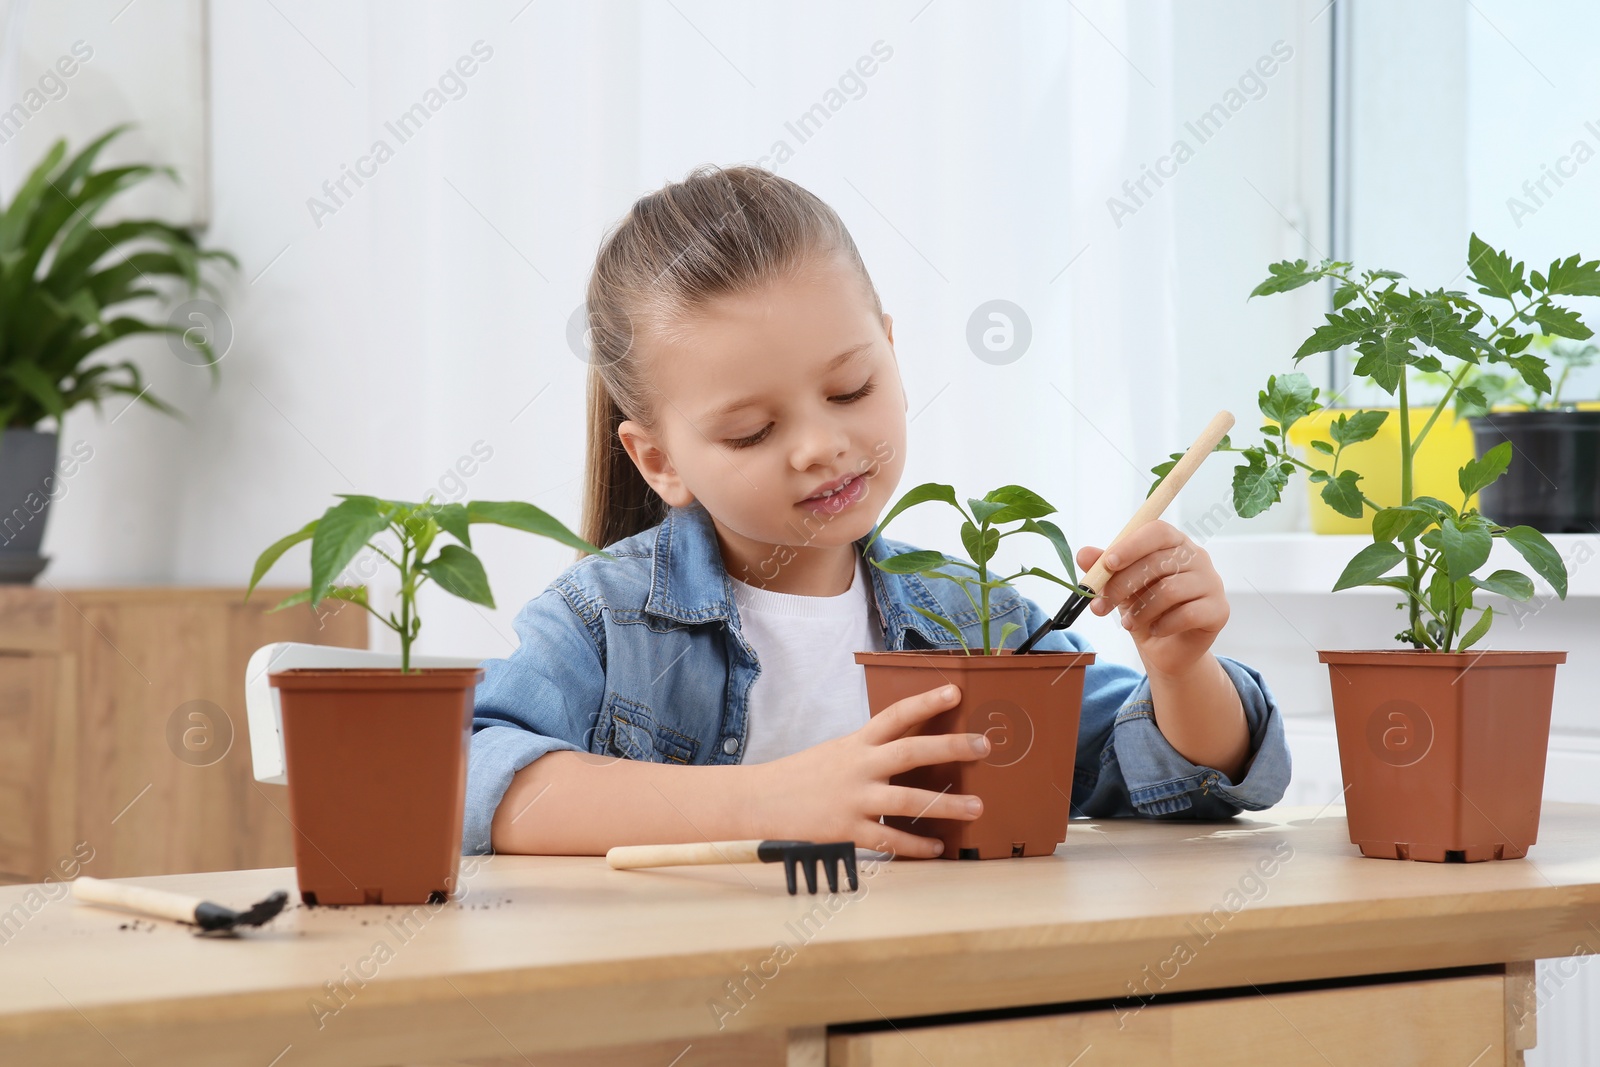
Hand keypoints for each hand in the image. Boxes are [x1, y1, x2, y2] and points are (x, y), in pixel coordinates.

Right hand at [747, 684, 988, 858]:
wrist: (762, 801)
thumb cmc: (804, 775)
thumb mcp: (838, 750)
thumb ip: (872, 750)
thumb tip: (913, 746)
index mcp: (857, 743)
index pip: (895, 715)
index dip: (926, 702)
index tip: (956, 693)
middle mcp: (858, 767)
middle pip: (910, 752)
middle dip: (950, 747)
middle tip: (984, 745)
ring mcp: (853, 800)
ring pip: (907, 801)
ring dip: (946, 804)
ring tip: (976, 807)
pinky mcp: (847, 831)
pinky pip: (889, 841)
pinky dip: (915, 846)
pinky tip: (937, 848)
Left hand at [1077, 520, 1228, 678]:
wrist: (1168, 648)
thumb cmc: (1145, 608)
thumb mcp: (1120, 587)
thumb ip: (1103, 569)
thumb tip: (1083, 554)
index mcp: (1174, 542)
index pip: (1157, 531)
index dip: (1131, 545)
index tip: (1107, 564)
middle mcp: (1198, 557)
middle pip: (1159, 562)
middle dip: (1122, 585)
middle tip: (1100, 605)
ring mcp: (1212, 582)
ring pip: (1170, 590)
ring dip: (1140, 610)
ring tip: (1128, 623)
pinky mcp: (1219, 610)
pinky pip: (1187, 614)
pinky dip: (1163, 625)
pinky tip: (1154, 630)